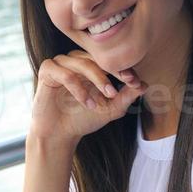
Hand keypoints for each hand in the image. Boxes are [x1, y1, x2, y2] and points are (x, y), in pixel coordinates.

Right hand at [29, 49, 143, 142]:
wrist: (59, 134)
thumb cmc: (83, 119)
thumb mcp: (110, 109)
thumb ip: (126, 97)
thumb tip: (145, 85)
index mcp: (90, 65)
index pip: (108, 60)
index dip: (123, 69)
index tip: (135, 81)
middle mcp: (75, 60)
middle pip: (96, 57)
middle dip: (111, 72)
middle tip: (124, 86)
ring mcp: (60, 63)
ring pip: (81, 63)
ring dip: (97, 80)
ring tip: (106, 98)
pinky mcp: (47, 71)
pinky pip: (64, 73)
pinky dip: (78, 88)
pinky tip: (87, 103)